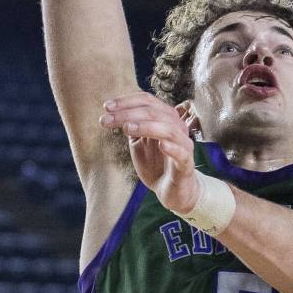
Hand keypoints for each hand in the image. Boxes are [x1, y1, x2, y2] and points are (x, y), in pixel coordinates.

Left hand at [99, 92, 200, 214]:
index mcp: (166, 119)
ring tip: (126, 128)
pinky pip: (181, 153)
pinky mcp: (186, 164)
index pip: (148, 101)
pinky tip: (160, 145)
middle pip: (155, 112)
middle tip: (106, 119)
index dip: (127, 102)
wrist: (172, 191)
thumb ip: (131, 127)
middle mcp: (177, 127)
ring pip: (169, 129)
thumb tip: (111, 113)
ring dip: (146, 126)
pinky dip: (172, 147)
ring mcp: (183, 145)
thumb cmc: (156, 165)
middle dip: (128, 114)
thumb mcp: (139, 143)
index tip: (106, 107)